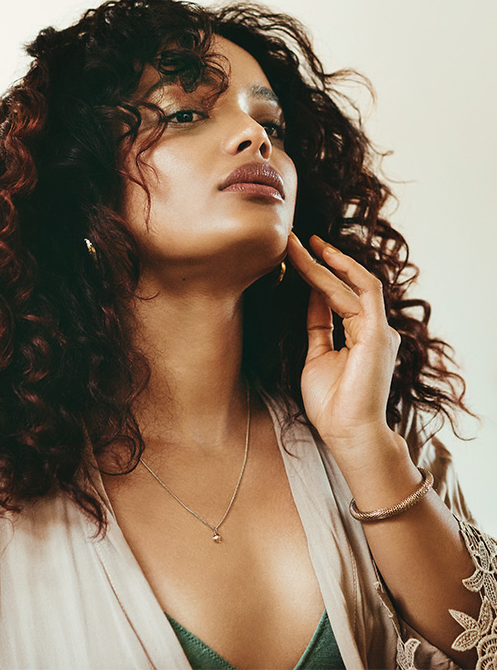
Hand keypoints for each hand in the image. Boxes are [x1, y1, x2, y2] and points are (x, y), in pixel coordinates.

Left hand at [286, 231, 400, 452]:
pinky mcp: (378, 334)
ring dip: (323, 263)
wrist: (348, 432)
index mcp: (360, 336)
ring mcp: (378, 330)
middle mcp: (373, 329)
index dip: (317, 275)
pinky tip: (320, 258)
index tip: (296, 256)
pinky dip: (342, 272)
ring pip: (350, 284)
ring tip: (299, 245)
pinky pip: (362, 293)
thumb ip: (319, 326)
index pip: (337, 297)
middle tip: (295, 240)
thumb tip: (312, 298)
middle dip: (318, 261)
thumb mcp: (318, 355)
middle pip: (342, 286)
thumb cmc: (332, 403)